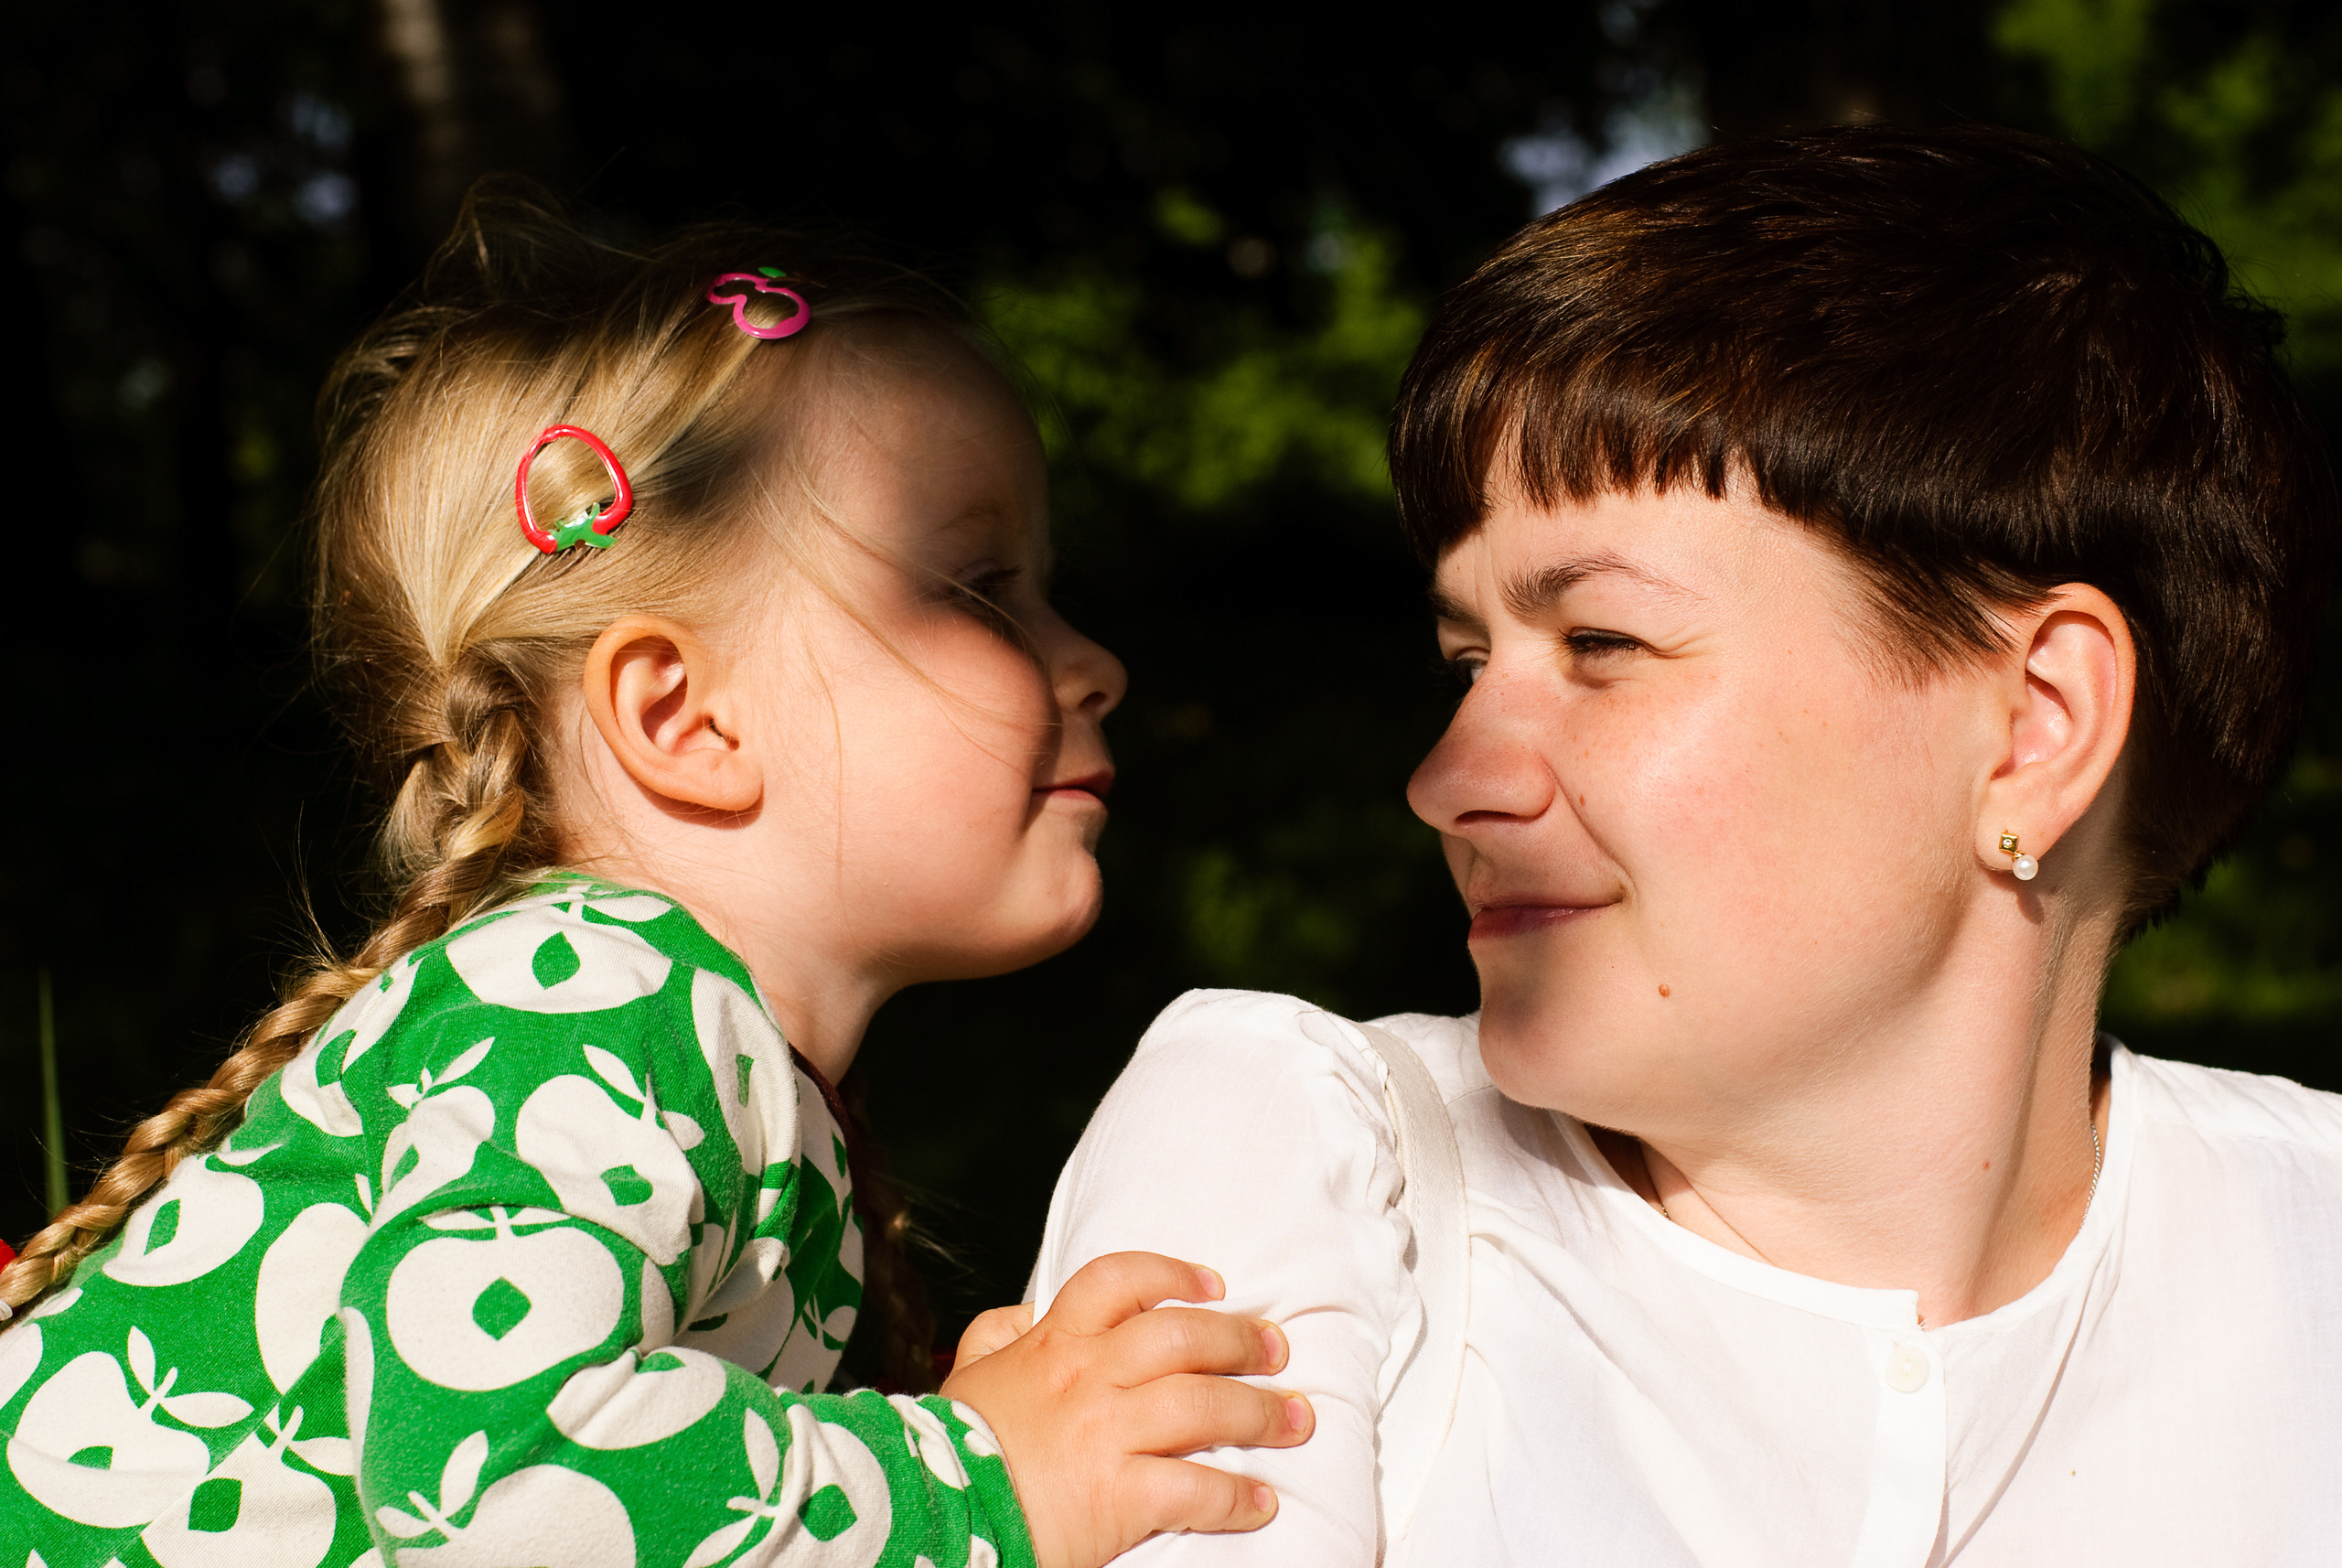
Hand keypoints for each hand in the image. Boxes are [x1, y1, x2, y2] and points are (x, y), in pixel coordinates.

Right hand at [940, 1251, 1312, 1567]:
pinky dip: (1237, 1497)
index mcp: (1054, 1342)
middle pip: (1184, 1338)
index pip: (1121, 1282)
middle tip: (1279, 1351)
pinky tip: (1262, 1501)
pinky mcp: (1117, 1494)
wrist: (928, 1509)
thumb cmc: (954, 1446)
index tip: (1216, 1286)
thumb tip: (1030, 1312)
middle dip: (1243, 1341)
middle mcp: (1087, 1376)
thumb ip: (999, 1332)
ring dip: (1261, 1413)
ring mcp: (1105, 1433)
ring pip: (1204, 1405)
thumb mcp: (969, 1370)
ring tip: (1296, 1421)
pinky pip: (1196, 1489)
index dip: (1175, 1276)